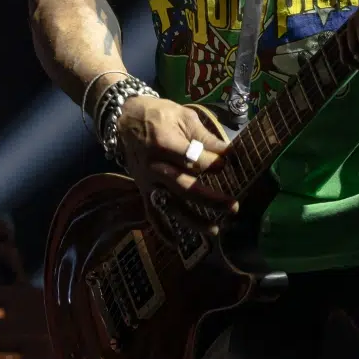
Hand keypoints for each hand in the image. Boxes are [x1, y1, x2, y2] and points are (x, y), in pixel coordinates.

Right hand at [113, 93, 237, 236]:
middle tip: (233, 206)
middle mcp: (155, 166)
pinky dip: (162, 229)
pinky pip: (151, 213)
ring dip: (193, 221)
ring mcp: (148, 181)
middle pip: (186, 187)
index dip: (216, 163)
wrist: (125, 118)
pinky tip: (176, 244)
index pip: (196, 161)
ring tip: (214, 231)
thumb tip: (229, 153)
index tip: (229, 162)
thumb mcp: (183, 116)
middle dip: (211, 200)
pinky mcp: (143, 189)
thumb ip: (206, 137)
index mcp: (165, 143)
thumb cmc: (158, 114)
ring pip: (171, 205)